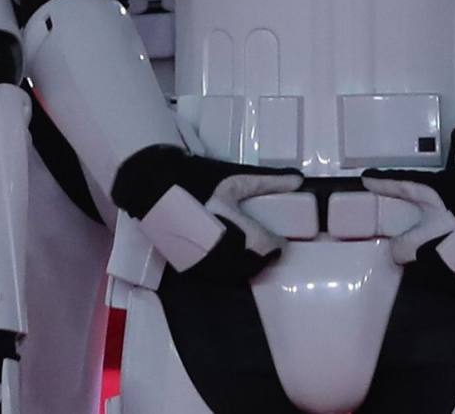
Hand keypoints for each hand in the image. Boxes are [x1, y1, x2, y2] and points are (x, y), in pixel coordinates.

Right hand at [114, 144, 291, 279]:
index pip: (270, 247)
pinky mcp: (189, 266)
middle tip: (265, 243)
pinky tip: (225, 254)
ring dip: (245, 264)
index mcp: (240, 230)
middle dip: (262, 254)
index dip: (276, 243)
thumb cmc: (198, 180)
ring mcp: (205, 263)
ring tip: (247, 248)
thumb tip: (298, 180)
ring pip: (236, 273)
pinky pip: (215, 275)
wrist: (156, 187)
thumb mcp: (235, 179)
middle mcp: (224, 252)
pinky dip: (225, 268)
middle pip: (255, 263)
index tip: (278, 238)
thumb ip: (269, 182)